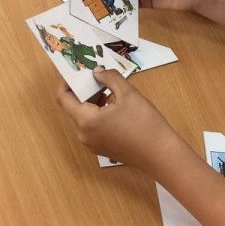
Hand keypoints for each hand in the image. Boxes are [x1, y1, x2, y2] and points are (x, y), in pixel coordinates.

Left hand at [56, 69, 182, 173]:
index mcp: (86, 120)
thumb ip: (109, 78)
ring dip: (92, 102)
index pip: (63, 98)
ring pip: (84, 118)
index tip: (77, 71)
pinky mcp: (102, 149)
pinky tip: (114, 106)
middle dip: (83, 90)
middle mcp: (83, 135)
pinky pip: (93, 128)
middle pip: (74, 108)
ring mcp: (92, 144)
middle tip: (96, 76)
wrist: (161, 154)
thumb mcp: (128, 94)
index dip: (66, 82)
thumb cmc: (144, 122)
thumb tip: (97, 72)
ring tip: (108, 89)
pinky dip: (98, 114)